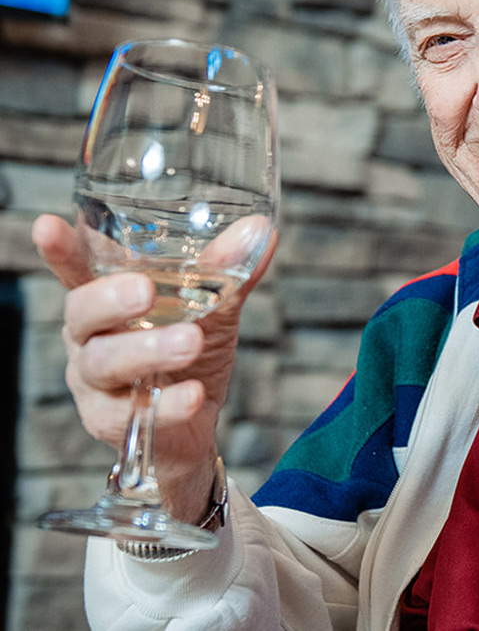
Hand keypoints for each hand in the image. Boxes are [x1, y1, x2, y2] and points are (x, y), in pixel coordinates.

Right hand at [31, 213, 276, 521]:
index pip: (77, 270)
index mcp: (105, 300)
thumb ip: (229, 271)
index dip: (61, 251)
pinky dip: (167, 403)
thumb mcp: (213, 307)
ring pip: (105, 363)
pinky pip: (133, 412)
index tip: (49, 225)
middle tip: (145, 292)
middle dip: (109, 300)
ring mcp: (95, 382)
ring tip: (191, 342)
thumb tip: (261, 230)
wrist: (197, 422)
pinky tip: (193, 394)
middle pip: (81, 314)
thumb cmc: (191, 350)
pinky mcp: (110, 422)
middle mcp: (89, 338)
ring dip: (148, 350)